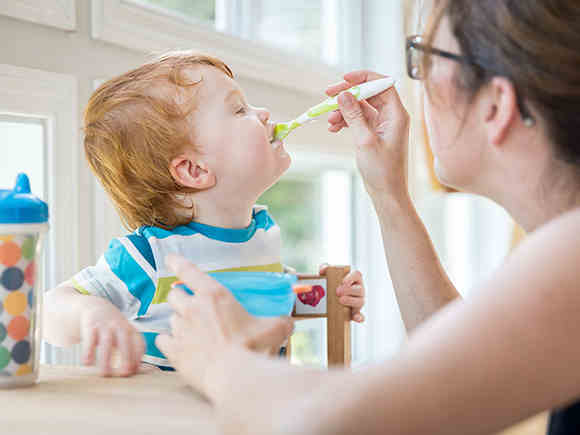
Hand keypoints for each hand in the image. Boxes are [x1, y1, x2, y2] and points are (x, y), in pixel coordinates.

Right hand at [80, 300, 144, 376]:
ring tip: (104, 374)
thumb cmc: (111, 327)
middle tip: (124, 374)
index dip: (138, 357)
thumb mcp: (123, 333)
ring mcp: (104, 325)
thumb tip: (134, 371)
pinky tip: (87, 363)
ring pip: (107, 342)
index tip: (135, 371)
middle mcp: (119, 326)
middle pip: (125, 342)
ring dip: (106, 359)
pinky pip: (90, 338)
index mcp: (130, 329)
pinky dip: (88, 351)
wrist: (93, 305)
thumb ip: (130, 349)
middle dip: (126, 357)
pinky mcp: (90, 325)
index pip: (139, 343)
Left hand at [156, 254, 293, 398]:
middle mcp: (193, 308)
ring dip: (179, 320)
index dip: (178, 263)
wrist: (233, 376)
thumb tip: (288, 322)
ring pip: (170, 317)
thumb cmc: (252, 347)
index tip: (171, 258)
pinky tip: (176, 345)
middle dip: (181, 297)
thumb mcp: (275, 328)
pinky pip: (163, 340)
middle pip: (175, 295)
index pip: (190, 272)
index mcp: (214, 296)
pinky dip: (168, 341)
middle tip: (191, 304)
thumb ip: (280, 321)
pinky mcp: (174, 352)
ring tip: (190, 328)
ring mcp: (181, 330)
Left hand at [319, 264, 365, 322]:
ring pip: (360, 301)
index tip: (343, 281)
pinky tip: (356, 318)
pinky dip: (359, 317)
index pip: (357, 275)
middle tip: (337, 291)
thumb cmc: (332, 285)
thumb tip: (323, 269)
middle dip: (349, 290)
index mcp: (354, 279)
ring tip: (340, 300)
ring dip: (351, 301)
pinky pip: (361, 316)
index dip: (351, 277)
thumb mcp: (328, 276)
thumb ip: (325, 269)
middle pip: (359, 289)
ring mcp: (359, 301)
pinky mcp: (356, 312)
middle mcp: (359, 289)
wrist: (330, 300)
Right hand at [327, 70, 410, 199]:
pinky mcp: (375, 133)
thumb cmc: (382, 171)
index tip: (343, 79)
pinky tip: (334, 127)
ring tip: (329, 120)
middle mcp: (392, 116)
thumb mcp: (364, 140)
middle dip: (348, 94)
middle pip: (368, 93)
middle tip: (328, 95)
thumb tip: (343, 94)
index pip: (381, 84)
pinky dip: (346, 121)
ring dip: (343, 110)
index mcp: (397, 114)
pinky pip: (358, 119)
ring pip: (360, 107)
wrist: (387, 193)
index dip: (363, 78)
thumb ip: (354, 115)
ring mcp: (383, 124)